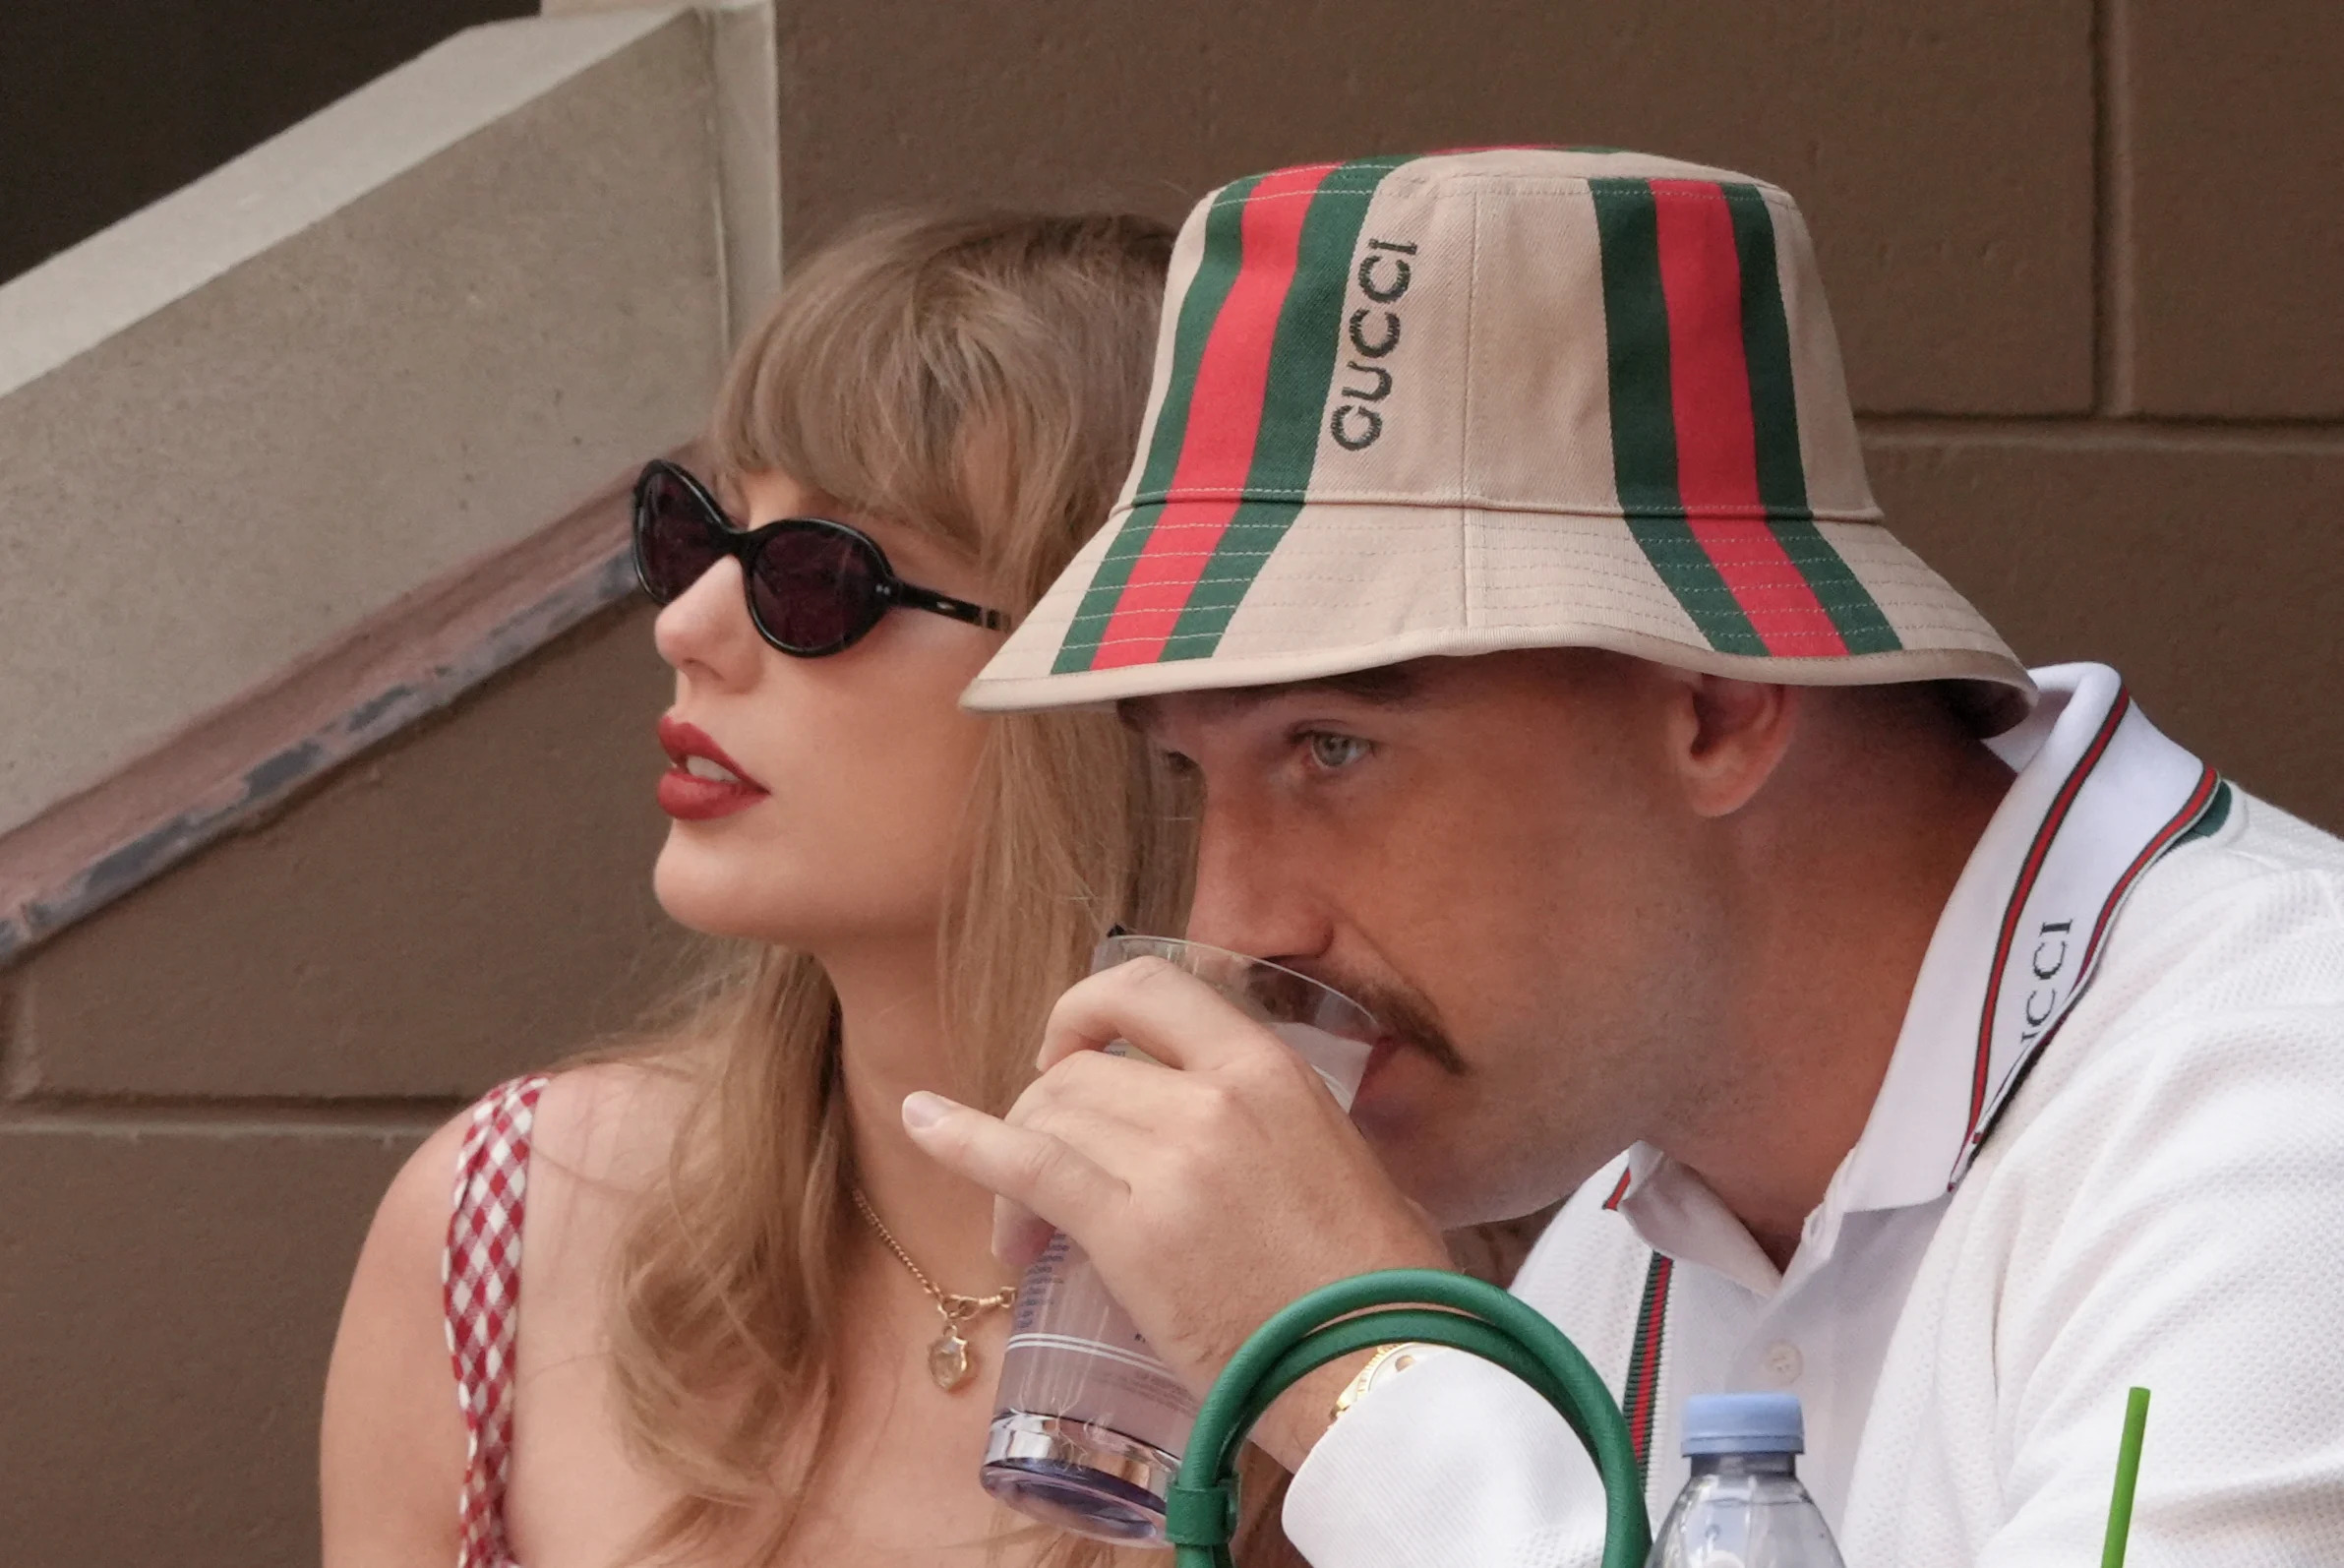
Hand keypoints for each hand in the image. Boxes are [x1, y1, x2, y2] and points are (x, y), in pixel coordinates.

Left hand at [902, 956, 1451, 1467]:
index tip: (1071, 1051)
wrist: (1386, 1364)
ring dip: (1018, 1158)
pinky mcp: (1131, 1232)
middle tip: (1045, 1174)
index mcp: (1270, 1067)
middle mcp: (1215, 1096)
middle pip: (1081, 1067)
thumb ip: (1270, 1117)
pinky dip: (962, 1140)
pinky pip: (1026, 1164)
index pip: (1147, 985)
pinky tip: (921, 1123)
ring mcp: (1171, 1160)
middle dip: (1045, 1111)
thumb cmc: (1376, 1277)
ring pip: (1048, 1115)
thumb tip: (1226, 1121)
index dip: (1088, 1008)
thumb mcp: (1335, 1154)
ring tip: (1025, 1232)